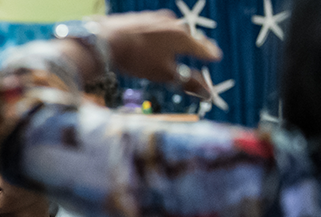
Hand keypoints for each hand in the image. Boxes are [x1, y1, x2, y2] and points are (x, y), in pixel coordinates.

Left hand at [100, 10, 221, 96]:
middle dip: (195, 45)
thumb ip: (189, 82)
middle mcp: (171, 23)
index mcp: (182, 36)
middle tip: (202, 49)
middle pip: (188, 36)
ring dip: (176, 38)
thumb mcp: (165, 74)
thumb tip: (209, 93)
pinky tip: (154, 40)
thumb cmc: (137, 59)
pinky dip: (159, 35)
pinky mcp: (138, 18)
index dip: (209, 53)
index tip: (216, 56)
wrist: (104, 40)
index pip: (202, 47)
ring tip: (178, 45)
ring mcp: (154, 18)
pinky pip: (155, 28)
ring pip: (171, 29)